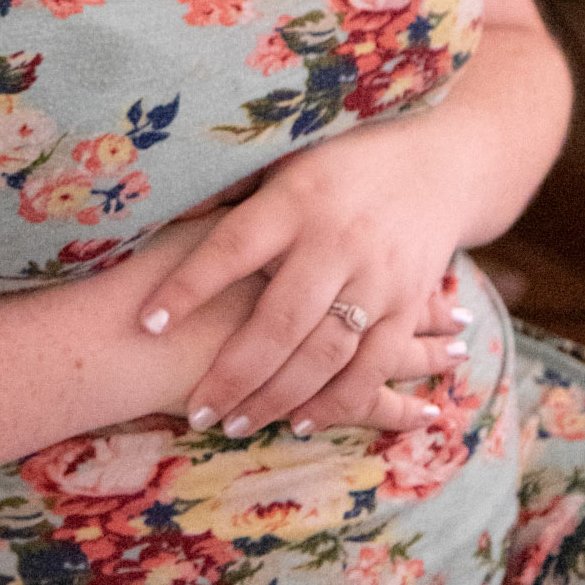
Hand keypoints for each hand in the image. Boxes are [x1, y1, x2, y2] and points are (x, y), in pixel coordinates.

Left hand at [135, 120, 472, 435]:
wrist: (437, 166)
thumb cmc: (340, 161)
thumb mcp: (285, 159)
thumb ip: (232, 190)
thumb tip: (165, 213)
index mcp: (295, 200)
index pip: (231, 248)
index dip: (187, 287)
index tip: (147, 323)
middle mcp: (336, 242)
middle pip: (278, 321)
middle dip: (233, 374)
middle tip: (197, 412)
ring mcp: (377, 278)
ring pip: (323, 354)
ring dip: (277, 398)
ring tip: (236, 425)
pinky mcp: (408, 305)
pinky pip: (372, 365)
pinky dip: (337, 400)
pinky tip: (300, 422)